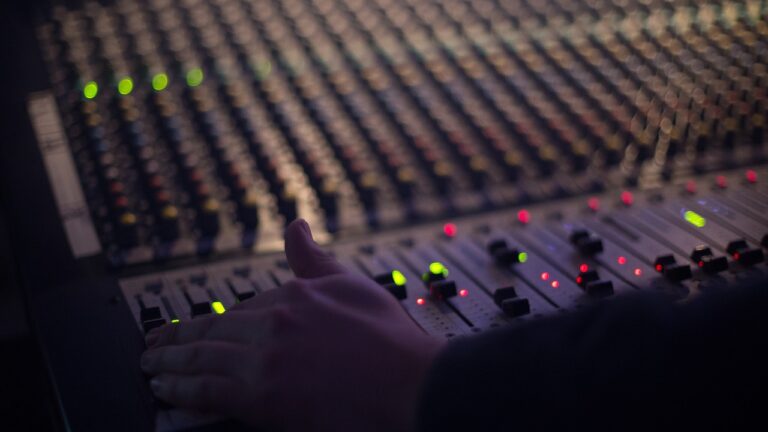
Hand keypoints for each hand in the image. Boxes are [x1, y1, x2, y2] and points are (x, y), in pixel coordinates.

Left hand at [141, 219, 445, 430]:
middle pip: (212, 329)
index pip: (242, 308)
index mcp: (294, 295)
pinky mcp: (262, 395)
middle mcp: (273, 322)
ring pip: (202, 357)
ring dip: (171, 362)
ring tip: (152, 366)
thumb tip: (295, 226)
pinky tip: (167, 388)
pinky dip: (182, 389)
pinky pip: (208, 390)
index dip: (214, 320)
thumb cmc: (390, 341)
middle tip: (153, 345)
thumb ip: (315, 258)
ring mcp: (265, 359)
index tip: (197, 327)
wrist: (411, 384)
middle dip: (177, 338)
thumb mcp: (352, 285)